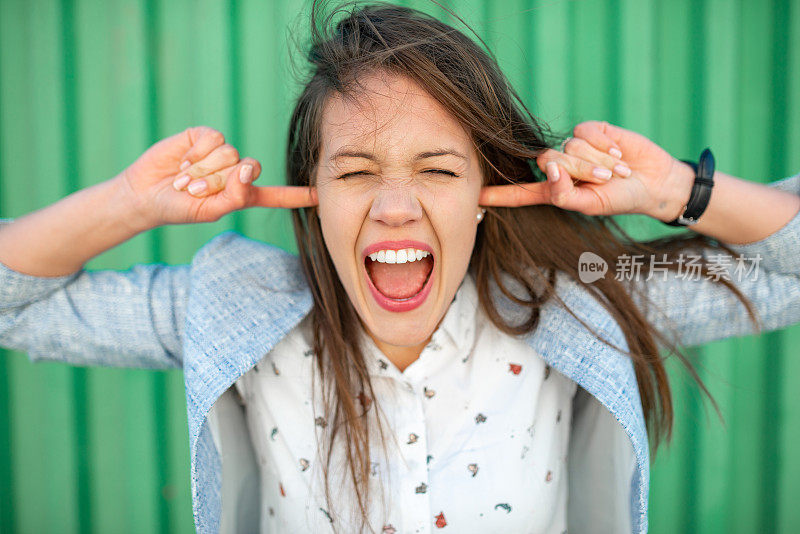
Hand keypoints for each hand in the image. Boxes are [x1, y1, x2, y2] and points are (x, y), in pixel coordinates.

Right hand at [116, 126, 316, 227]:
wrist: (145, 193)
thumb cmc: (178, 208)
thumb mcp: (208, 210)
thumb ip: (234, 195)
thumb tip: (247, 168)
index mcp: (243, 195)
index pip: (277, 195)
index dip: (298, 195)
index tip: (320, 197)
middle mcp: (237, 172)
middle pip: (248, 168)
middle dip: (217, 182)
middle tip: (193, 191)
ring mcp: (222, 153)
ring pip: (230, 154)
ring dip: (202, 169)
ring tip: (184, 178)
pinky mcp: (205, 137)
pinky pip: (215, 139)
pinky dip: (196, 153)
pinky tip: (182, 161)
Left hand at [479, 121, 689, 218]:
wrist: (653, 181)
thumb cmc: (620, 199)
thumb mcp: (590, 204)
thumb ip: (564, 192)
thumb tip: (550, 167)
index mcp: (554, 190)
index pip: (521, 192)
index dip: (499, 194)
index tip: (476, 197)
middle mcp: (560, 167)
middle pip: (550, 161)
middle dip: (581, 171)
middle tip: (605, 180)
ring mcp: (574, 148)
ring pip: (570, 147)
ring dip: (598, 161)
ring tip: (616, 170)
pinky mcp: (590, 131)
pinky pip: (585, 132)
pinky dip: (605, 144)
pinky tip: (618, 152)